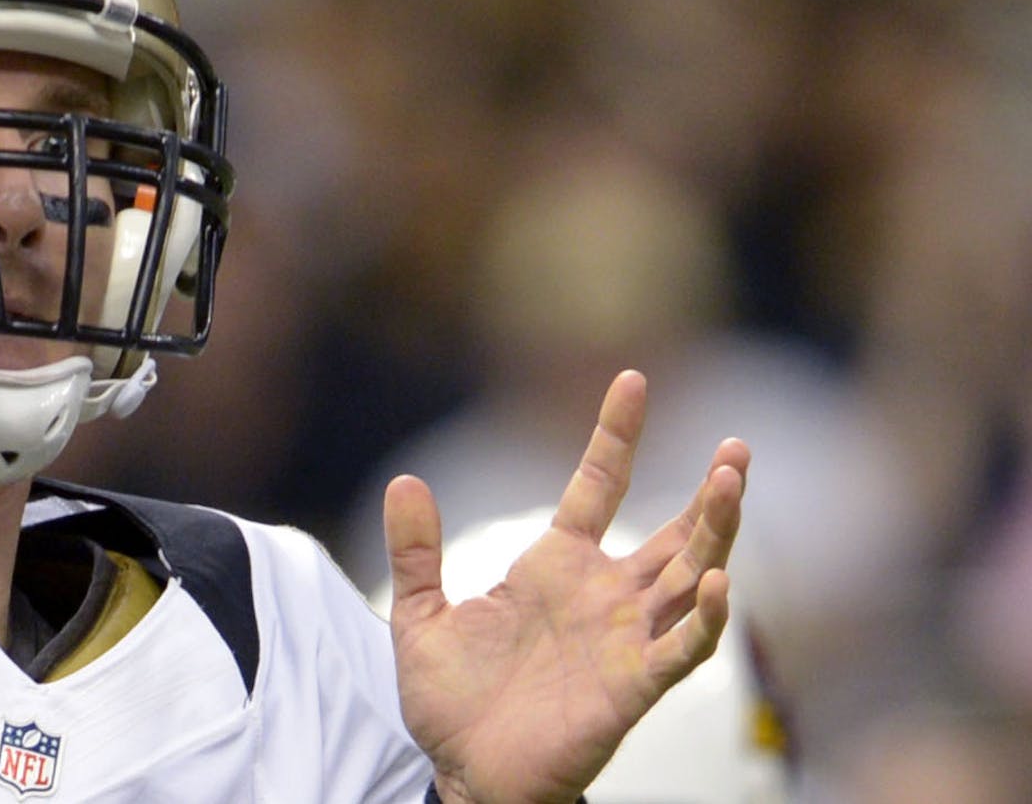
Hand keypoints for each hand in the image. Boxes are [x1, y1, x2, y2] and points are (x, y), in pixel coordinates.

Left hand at [383, 370, 746, 803]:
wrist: (464, 774)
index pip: (598, 486)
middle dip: (710, 491)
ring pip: (688, 578)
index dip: (616, 435)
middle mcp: (603, 596)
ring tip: (733, 483)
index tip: (632, 380)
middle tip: (738, 446)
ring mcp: (623, 639)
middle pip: (672, 531)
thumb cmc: (452, 702)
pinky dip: (702, 617)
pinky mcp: (631, 686)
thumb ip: (415, 551)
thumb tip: (405, 481)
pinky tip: (716, 581)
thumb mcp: (420, 615)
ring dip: (715, 535)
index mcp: (555, 567)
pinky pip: (680, 647)